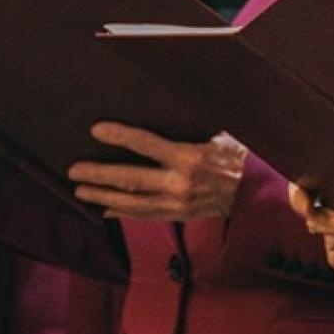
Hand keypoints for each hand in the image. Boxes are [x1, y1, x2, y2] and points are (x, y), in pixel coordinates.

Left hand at [68, 122, 246, 220]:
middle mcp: (180, 183)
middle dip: (99, 175)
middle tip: (74, 171)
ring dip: (103, 196)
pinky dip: (123, 212)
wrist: (258, 193)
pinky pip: (145, 215)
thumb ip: (190, 133)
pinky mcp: (179, 215)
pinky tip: (105, 208)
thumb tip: (165, 118)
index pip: (147, 144)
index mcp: (190, 158)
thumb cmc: (241, 159)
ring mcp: (177, 203)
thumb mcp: (220, 138)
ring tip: (81, 190)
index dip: (120, 137)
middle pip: (130, 179)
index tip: (96, 130)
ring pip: (132, 202)